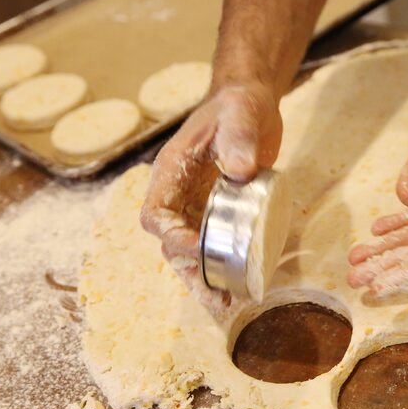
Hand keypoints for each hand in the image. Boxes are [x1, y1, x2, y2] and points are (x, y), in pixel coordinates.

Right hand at [140, 83, 282, 312]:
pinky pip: (216, 246)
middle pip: (170, 244)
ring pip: (191, 253)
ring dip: (204, 280)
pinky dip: (223, 267)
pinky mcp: (221, 214)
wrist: (251, 105)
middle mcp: (179, 196)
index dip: (172, 236)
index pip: (156, 214)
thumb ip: (238, 137)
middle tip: (214, 295)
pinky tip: (241, 286)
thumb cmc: (238, 106)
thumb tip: (239, 170)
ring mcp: (199, 208)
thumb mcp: (240, 114)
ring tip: (225, 303)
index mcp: (171, 173)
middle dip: (189, 272)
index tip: (199, 247)